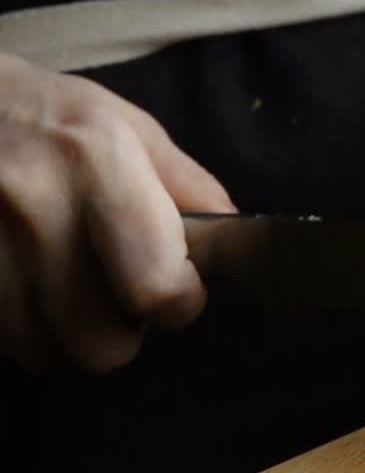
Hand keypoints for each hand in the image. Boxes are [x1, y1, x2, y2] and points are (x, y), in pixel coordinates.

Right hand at [0, 54, 234, 373]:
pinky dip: (25, 329)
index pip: (156, 285)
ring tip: (67, 284)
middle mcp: (34, 208)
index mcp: (94, 161)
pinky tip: (26, 284)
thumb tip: (233, 238)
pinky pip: (8, 348)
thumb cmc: (43, 116)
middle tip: (119, 291)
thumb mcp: (125, 126)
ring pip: (50, 356)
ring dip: (70, 335)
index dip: (179, 301)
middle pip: (104, 345)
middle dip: (125, 329)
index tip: (179, 287)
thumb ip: (187, 186)